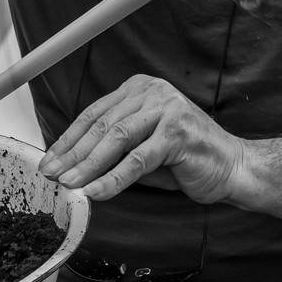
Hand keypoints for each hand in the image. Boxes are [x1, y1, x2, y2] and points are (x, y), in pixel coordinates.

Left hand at [39, 74, 246, 203]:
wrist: (233, 168)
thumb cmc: (186, 158)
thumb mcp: (142, 148)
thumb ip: (113, 149)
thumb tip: (71, 166)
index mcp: (140, 89)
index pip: (95, 114)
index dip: (69, 140)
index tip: (49, 161)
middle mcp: (152, 92)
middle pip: (102, 125)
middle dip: (73, 153)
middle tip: (51, 174)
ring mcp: (167, 109)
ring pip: (117, 139)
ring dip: (88, 165)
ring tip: (69, 184)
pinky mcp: (178, 132)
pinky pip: (138, 160)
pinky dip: (113, 178)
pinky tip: (96, 191)